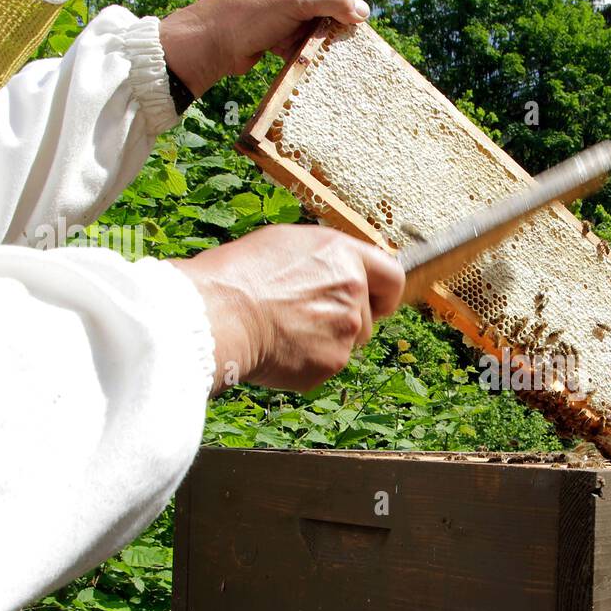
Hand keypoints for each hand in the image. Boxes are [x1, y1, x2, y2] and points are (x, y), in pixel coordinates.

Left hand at [159, 0, 369, 97]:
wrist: (212, 42)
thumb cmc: (251, 12)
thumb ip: (334, 0)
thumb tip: (365, 10)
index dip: (337, 4)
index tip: (340, 23)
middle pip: (321, 6)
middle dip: (322, 25)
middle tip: (321, 39)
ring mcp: (276, 8)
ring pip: (309, 27)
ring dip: (308, 41)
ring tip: (298, 46)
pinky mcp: (271, 30)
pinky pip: (296, 40)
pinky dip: (296, 50)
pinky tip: (288, 54)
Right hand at [172, 225, 403, 393]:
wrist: (218, 315)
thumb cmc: (238, 275)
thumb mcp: (284, 245)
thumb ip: (324, 260)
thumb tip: (335, 273)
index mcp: (343, 256)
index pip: (392, 276)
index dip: (385, 294)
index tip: (377, 303)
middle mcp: (353, 291)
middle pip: (368, 317)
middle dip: (345, 322)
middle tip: (306, 319)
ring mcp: (346, 330)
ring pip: (348, 343)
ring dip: (326, 342)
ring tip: (285, 331)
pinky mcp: (332, 363)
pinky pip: (326, 365)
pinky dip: (307, 362)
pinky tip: (278, 348)